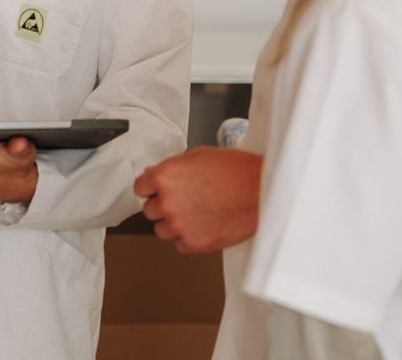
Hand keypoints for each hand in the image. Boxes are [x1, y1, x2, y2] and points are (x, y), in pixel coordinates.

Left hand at [133, 146, 261, 252]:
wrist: (261, 191)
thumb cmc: (234, 170)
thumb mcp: (196, 156)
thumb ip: (171, 168)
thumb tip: (156, 175)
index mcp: (164, 177)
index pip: (139, 187)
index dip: (150, 187)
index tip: (155, 189)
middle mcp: (167, 203)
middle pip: (149, 210)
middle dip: (162, 204)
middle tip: (181, 200)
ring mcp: (179, 225)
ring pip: (162, 230)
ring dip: (173, 223)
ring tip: (194, 213)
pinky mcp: (195, 243)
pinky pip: (180, 244)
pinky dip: (188, 237)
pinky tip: (202, 224)